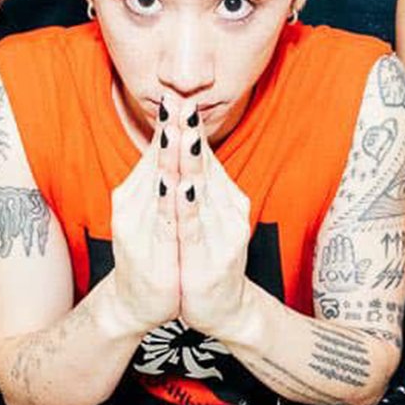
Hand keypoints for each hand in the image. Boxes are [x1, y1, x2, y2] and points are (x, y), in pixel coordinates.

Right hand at [108, 96, 181, 334]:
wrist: (136, 302)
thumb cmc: (152, 252)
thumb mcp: (155, 210)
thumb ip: (160, 179)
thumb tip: (173, 145)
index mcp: (138, 191)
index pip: (156, 150)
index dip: (169, 123)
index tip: (179, 93)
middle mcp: (134, 203)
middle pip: (156, 160)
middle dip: (169, 130)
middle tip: (180, 98)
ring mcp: (140, 226)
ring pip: (158, 185)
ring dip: (169, 158)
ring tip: (178, 131)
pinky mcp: (150, 250)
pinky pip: (162, 222)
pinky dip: (170, 203)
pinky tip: (177, 186)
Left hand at [173, 106, 254, 336]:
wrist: (222, 308)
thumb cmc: (207, 259)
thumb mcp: (204, 216)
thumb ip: (198, 184)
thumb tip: (186, 147)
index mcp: (223, 196)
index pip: (202, 155)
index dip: (188, 126)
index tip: (177, 96)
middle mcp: (227, 208)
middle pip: (204, 164)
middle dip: (190, 132)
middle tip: (181, 101)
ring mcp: (222, 232)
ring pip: (201, 190)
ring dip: (190, 161)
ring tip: (181, 133)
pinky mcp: (211, 257)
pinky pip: (196, 227)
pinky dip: (188, 207)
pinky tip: (181, 187)